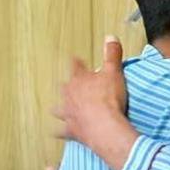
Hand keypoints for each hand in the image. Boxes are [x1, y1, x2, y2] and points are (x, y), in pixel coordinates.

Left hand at [53, 36, 138, 169]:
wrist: (105, 126)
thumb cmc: (109, 99)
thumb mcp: (114, 72)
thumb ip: (112, 54)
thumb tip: (110, 36)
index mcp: (79, 79)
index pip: (76, 66)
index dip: (76, 63)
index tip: (75, 60)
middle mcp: (70, 96)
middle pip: (65, 88)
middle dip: (67, 86)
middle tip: (67, 84)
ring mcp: (69, 113)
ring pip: (58, 110)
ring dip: (58, 109)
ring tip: (55, 109)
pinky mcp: (71, 130)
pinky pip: (61, 131)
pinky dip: (58, 131)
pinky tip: (55, 132)